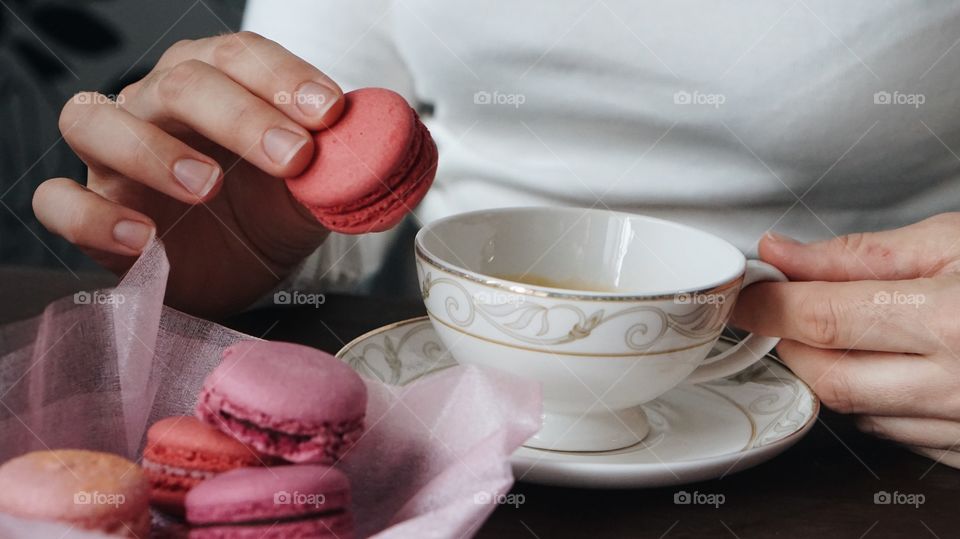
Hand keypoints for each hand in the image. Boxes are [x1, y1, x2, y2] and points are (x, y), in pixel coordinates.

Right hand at [33, 32, 343, 317]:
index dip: (283, 78)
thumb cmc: (269, 216)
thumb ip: (347, 167)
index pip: (239, 55)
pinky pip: (56, 201)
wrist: (236, 274)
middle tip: (294, 156)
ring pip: (94, 119)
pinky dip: (91, 216)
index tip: (329, 114)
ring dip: (153, 148)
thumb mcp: (315, 192)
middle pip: (179, 82)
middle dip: (241, 116)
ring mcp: (114, 158)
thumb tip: (397, 145)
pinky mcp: (93, 212)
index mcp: (216, 85)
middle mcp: (157, 107)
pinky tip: (144, 240)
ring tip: (208, 185)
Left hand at [732, 213, 959, 467]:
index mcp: (951, 320)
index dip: (765, 307)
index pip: (819, 319)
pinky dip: (874, 402)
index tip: (742, 297)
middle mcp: (959, 384)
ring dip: (831, 373)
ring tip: (845, 334)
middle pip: (826, 375)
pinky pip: (897, 435)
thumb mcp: (957, 240)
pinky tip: (888, 370)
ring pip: (856, 411)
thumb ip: (861, 253)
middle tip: (786, 312)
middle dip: (791, 344)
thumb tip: (784, 254)